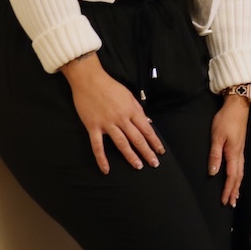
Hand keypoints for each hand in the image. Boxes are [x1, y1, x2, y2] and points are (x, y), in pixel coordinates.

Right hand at [60, 52, 164, 172]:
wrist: (89, 80)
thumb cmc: (110, 86)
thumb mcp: (129, 95)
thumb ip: (138, 109)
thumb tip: (148, 121)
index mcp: (132, 110)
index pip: (147, 129)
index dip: (154, 141)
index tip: (160, 151)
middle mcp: (122, 118)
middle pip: (137, 138)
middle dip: (147, 152)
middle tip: (154, 163)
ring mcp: (107, 123)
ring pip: (122, 143)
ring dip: (131, 156)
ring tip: (138, 166)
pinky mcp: (93, 127)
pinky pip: (97, 146)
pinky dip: (102, 159)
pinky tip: (106, 170)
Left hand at [209, 94, 249, 204]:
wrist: (237, 106)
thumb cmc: (226, 120)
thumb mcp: (217, 137)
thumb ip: (215, 155)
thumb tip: (213, 172)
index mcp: (233, 153)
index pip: (232, 177)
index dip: (228, 190)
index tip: (224, 201)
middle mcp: (239, 154)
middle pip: (238, 177)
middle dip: (234, 191)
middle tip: (231, 204)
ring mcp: (240, 150)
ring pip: (240, 172)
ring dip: (237, 185)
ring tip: (235, 195)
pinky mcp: (239, 146)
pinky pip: (240, 166)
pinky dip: (238, 176)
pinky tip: (236, 177)